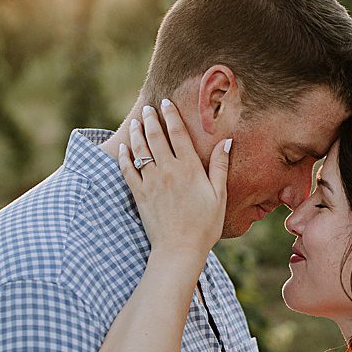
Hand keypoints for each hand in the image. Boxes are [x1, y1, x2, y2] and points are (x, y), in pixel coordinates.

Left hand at [118, 99, 229, 260]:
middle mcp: (168, 170)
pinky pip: (128, 170)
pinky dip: (124, 157)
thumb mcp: (219, 196)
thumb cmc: (204, 225)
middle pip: (156, 137)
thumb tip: (227, 141)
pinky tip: (124, 149)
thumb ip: (220, 166)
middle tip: (148, 108)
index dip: (171, 115)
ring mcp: (151, 182)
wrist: (179, 249)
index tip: (166, 103)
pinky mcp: (139, 194)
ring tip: (136, 122)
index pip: (177, 133)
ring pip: (140, 150)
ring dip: (137, 133)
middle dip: (151, 119)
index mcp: (189, 168)